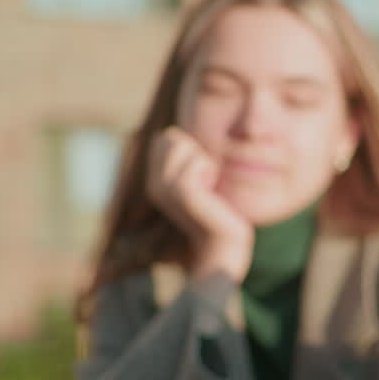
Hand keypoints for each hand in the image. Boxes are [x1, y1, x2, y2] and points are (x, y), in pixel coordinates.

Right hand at [146, 127, 252, 282]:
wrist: (224, 246)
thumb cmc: (216, 213)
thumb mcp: (199, 181)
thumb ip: (184, 158)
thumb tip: (170, 133)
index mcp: (156, 180)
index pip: (163, 139)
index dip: (187, 148)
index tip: (200, 176)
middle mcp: (154, 185)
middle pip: (167, 138)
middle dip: (192, 149)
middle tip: (206, 180)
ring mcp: (164, 191)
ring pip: (178, 145)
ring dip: (202, 160)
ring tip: (208, 186)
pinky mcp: (182, 195)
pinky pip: (195, 162)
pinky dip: (207, 168)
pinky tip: (211, 192)